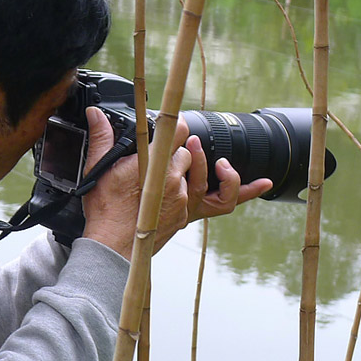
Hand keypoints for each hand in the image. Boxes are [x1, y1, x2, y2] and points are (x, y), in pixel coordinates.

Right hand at [80, 108, 268, 258]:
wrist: (112, 247)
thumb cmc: (105, 211)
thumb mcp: (98, 170)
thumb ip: (101, 138)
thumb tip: (95, 114)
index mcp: (152, 166)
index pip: (174, 133)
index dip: (175, 125)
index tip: (176, 121)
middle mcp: (173, 182)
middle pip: (189, 153)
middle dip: (184, 148)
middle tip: (174, 147)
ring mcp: (185, 200)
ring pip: (205, 174)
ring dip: (205, 164)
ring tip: (201, 158)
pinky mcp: (190, 214)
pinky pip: (226, 201)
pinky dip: (245, 190)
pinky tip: (265, 183)